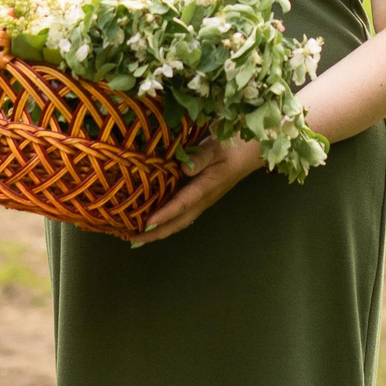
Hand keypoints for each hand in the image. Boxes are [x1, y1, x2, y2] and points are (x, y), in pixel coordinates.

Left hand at [135, 134, 263, 242]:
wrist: (252, 151)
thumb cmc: (233, 146)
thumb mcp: (216, 146)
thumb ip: (200, 157)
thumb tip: (183, 168)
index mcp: (206, 187)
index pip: (182, 204)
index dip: (164, 215)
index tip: (146, 223)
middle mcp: (203, 199)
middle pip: (178, 222)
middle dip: (155, 233)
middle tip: (132, 240)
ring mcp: (203, 201)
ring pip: (180, 221)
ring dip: (160, 231)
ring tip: (138, 237)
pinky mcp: (202, 197)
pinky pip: (183, 215)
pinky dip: (167, 222)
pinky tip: (155, 222)